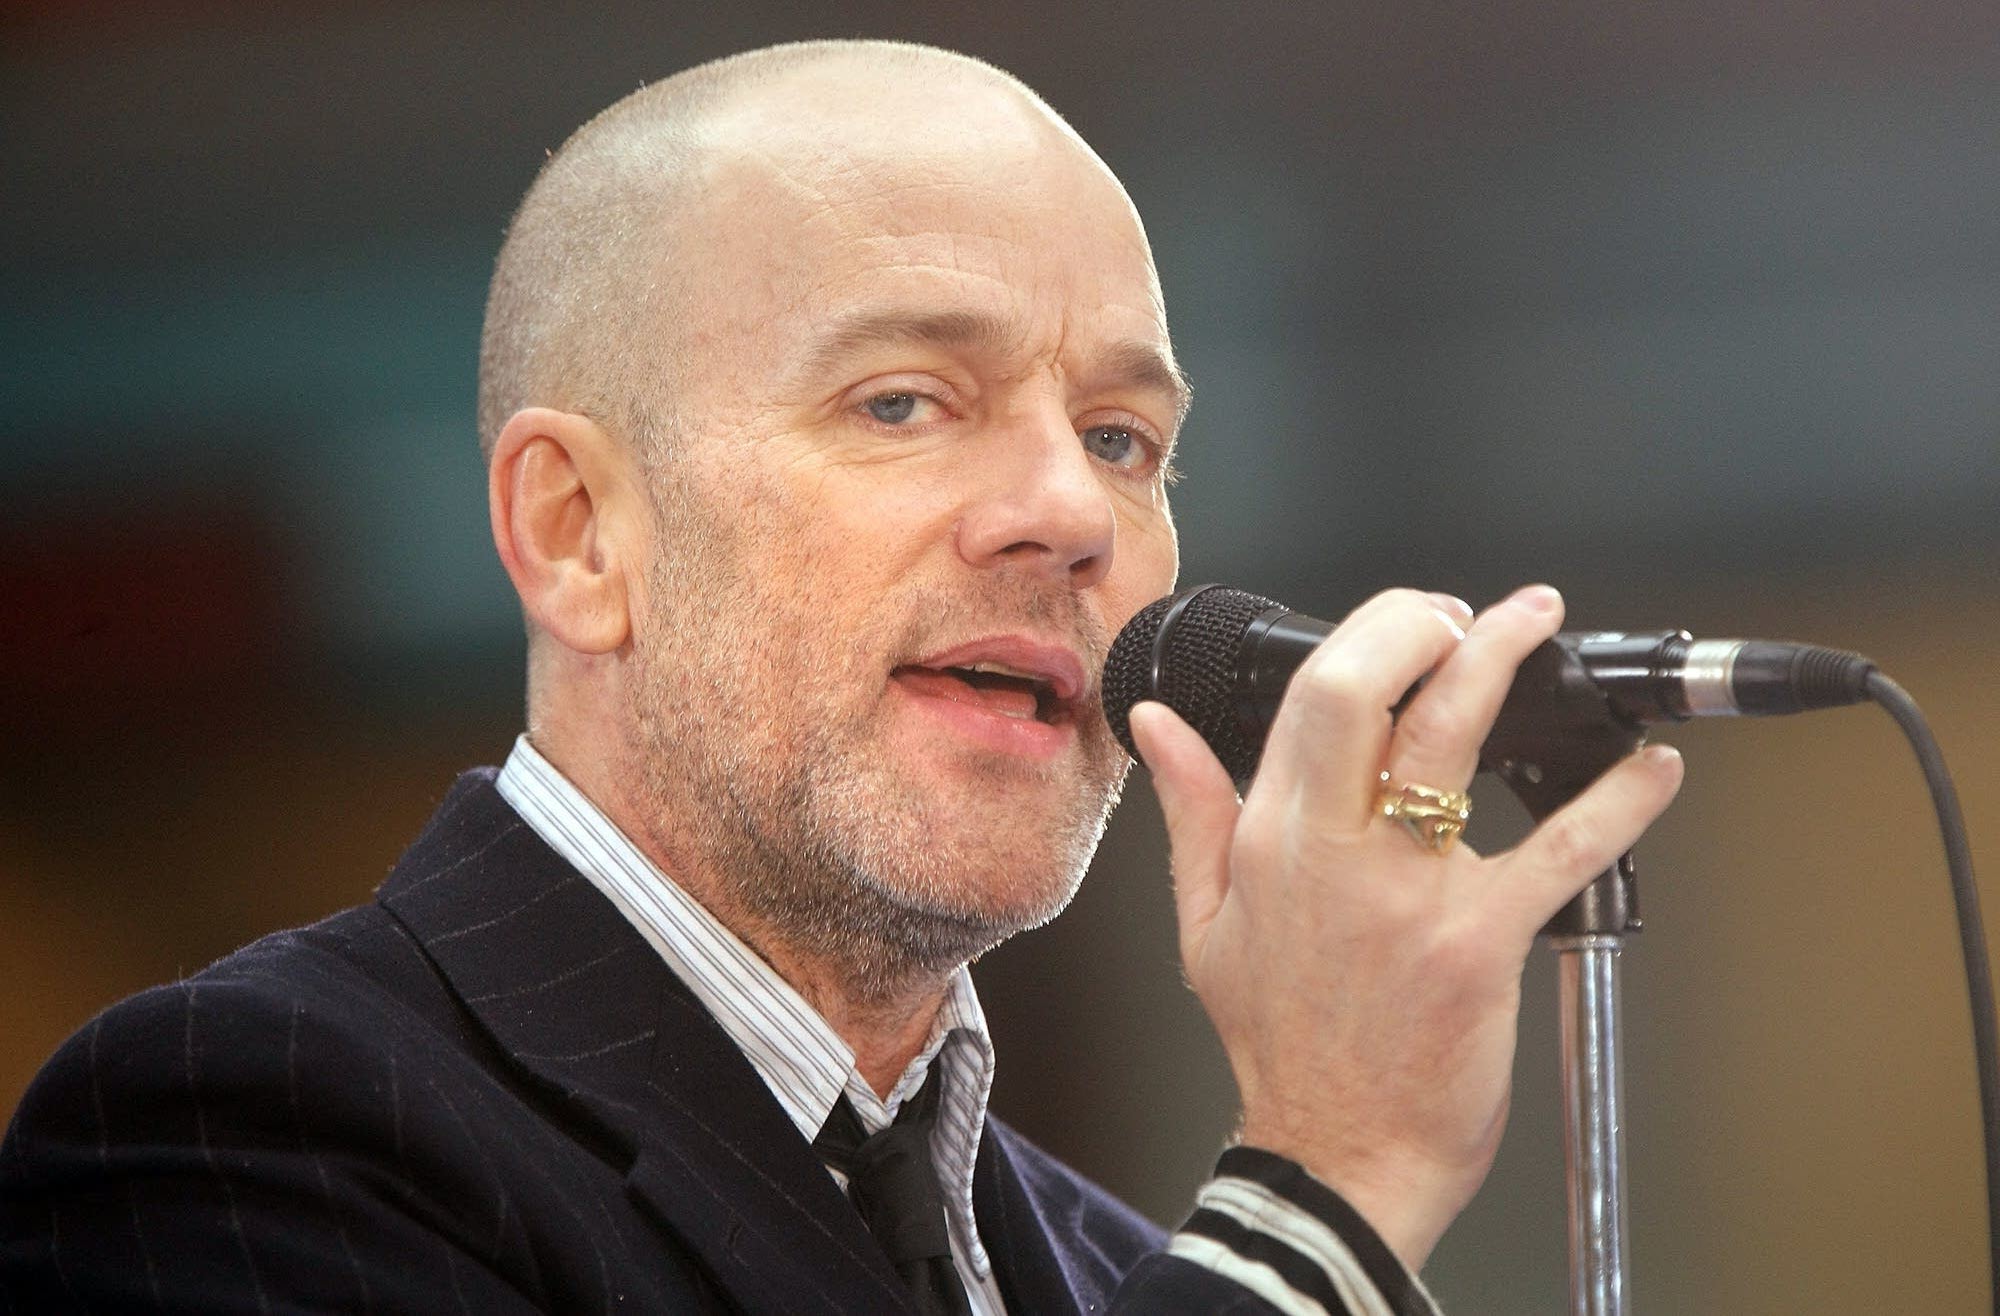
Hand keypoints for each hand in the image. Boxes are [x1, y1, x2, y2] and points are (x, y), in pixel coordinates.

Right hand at [1129, 584, 1682, 1270]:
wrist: (1335, 1157)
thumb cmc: (1281, 1045)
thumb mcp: (1204, 922)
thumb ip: (1190, 809)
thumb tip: (1156, 724)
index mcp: (1270, 838)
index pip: (1308, 696)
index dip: (1369, 634)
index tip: (1414, 621)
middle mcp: (1330, 852)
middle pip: (1361, 690)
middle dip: (1422, 623)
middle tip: (1473, 611)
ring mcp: (1405, 893)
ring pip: (1450, 741)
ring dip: (1503, 662)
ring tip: (1540, 624)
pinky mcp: (1478, 941)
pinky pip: (1558, 848)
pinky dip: (1616, 799)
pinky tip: (1651, 768)